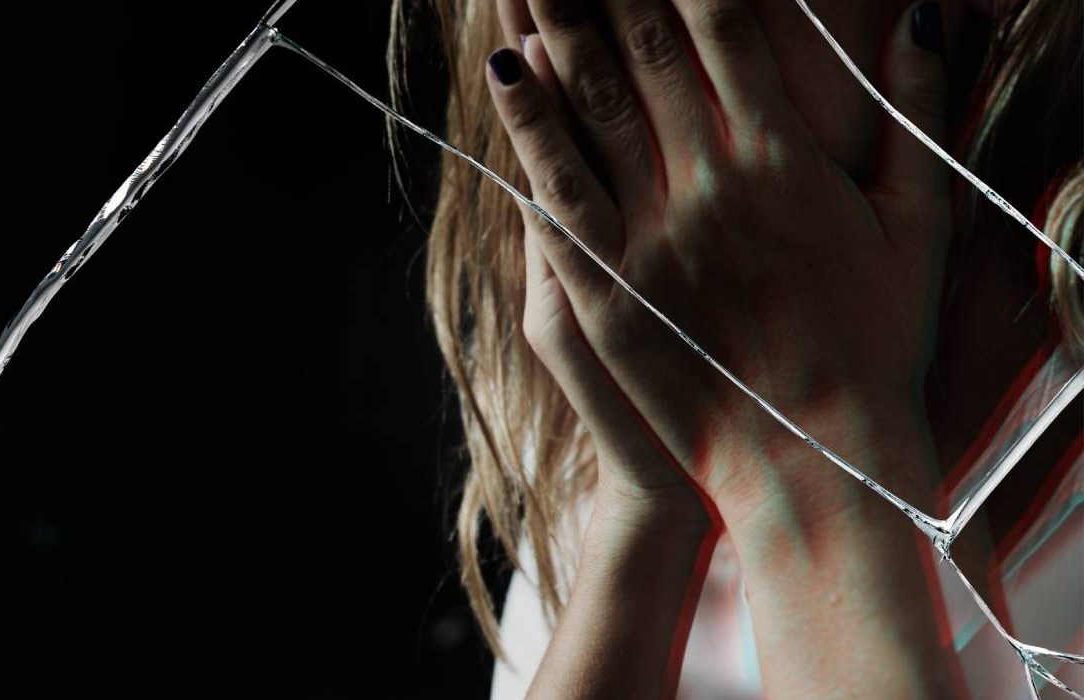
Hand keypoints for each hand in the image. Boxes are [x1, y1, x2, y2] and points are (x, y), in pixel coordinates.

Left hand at [486, 0, 950, 527]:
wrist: (813, 456)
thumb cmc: (875, 343)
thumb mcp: (921, 225)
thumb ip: (920, 116)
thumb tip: (926, 17)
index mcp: (786, 159)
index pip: (723, 29)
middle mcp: (713, 182)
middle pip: (646, 52)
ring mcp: (652, 235)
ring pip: (593, 105)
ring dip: (558, 25)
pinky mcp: (608, 287)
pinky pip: (559, 191)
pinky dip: (529, 126)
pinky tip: (506, 70)